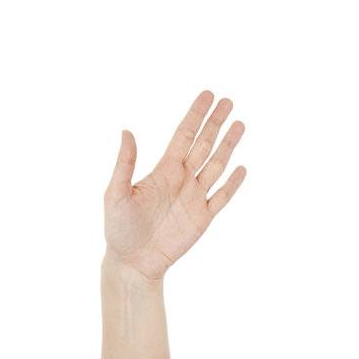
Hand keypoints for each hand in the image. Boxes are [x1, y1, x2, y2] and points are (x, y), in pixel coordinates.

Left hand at [104, 91, 245, 280]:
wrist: (132, 263)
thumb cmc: (119, 228)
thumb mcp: (116, 194)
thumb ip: (125, 164)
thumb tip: (126, 131)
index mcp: (163, 170)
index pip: (184, 135)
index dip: (196, 115)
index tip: (208, 95)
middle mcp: (181, 180)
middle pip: (203, 144)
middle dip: (216, 123)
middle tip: (229, 101)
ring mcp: (194, 198)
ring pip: (216, 165)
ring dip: (228, 146)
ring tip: (240, 124)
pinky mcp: (202, 218)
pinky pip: (222, 197)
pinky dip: (232, 183)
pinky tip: (241, 167)